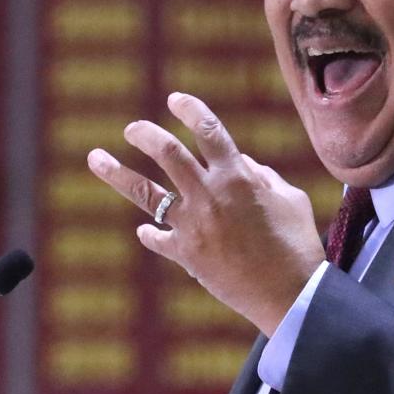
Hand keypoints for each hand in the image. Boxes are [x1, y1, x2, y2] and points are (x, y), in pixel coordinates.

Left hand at [86, 92, 325, 334]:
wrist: (290, 293)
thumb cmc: (298, 243)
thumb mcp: (291, 199)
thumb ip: (263, 176)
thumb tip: (241, 163)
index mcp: (238, 177)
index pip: (208, 130)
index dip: (190, 109)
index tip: (176, 100)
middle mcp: (209, 195)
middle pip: (167, 152)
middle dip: (145, 134)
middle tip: (133, 129)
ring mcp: (193, 226)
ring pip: (145, 192)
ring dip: (116, 172)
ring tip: (95, 158)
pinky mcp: (186, 255)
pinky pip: (157, 238)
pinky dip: (150, 232)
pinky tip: (145, 230)